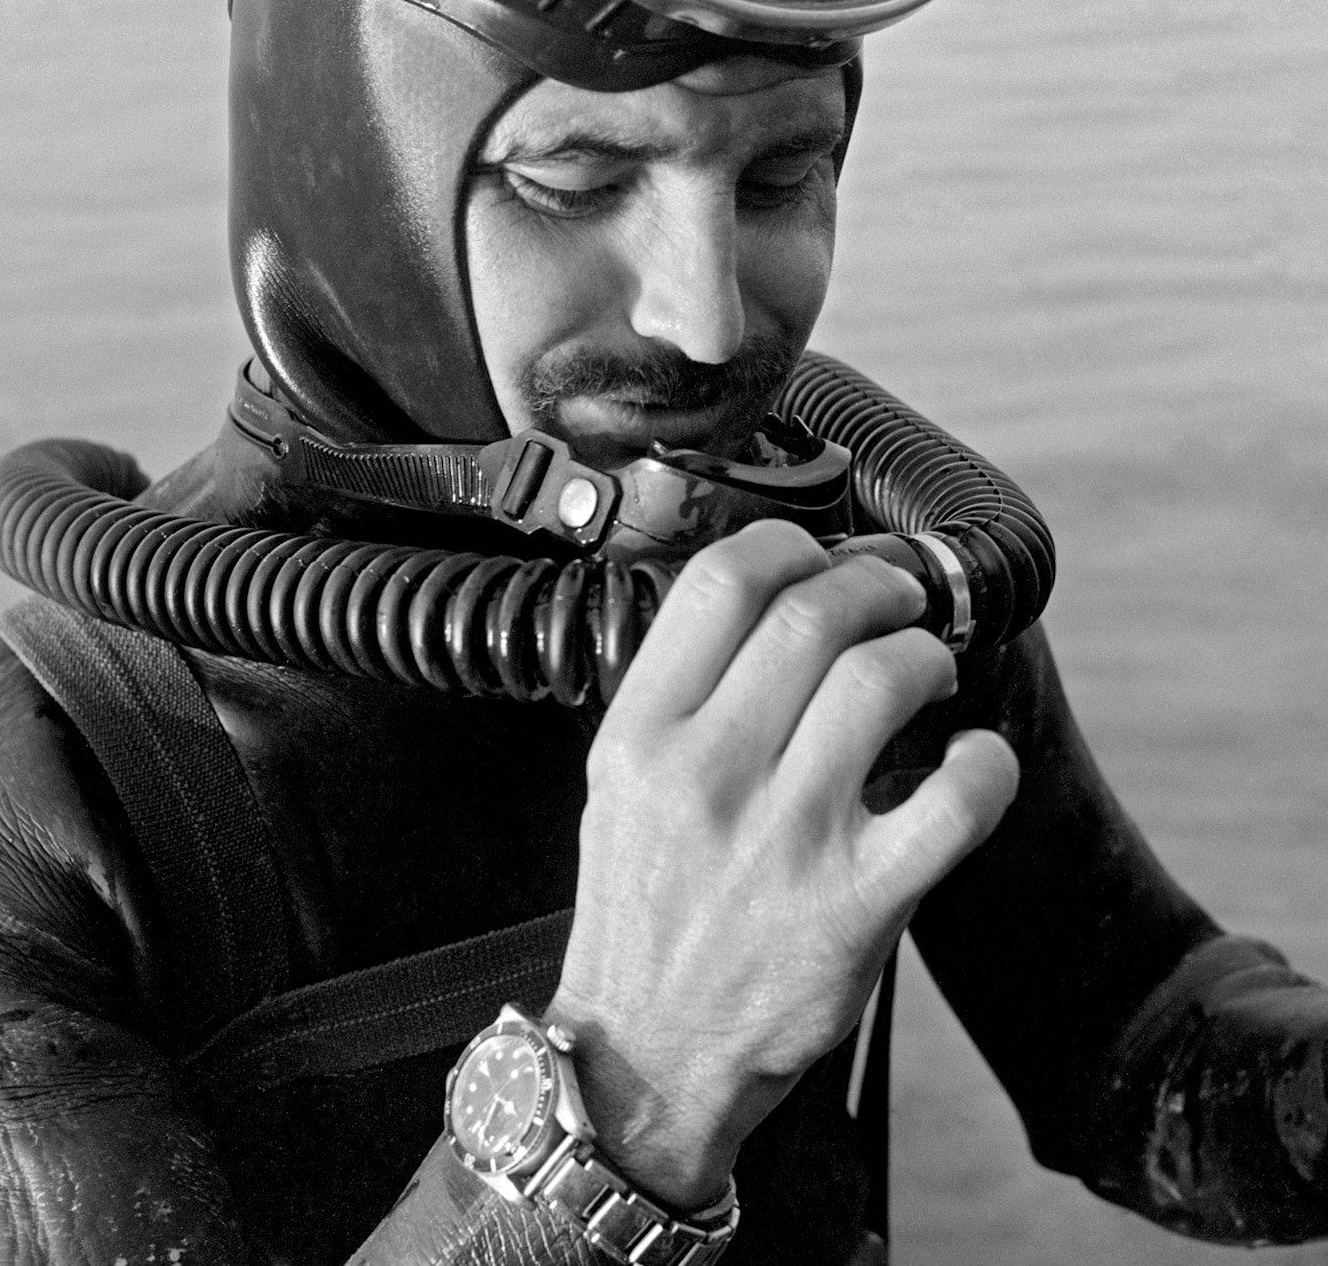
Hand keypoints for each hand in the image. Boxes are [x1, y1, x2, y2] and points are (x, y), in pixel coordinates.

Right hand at [546, 520, 1019, 1209]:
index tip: (816, 557)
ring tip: (931, 670)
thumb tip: (771, 600)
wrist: (646, 1058)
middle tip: (897, 601)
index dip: (787, 545)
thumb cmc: (642, 911)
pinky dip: (985, 764)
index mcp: (641, 736)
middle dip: (875, 587)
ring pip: (882, 681)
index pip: (718, 584)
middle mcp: (708, 775)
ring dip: (926, 656)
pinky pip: (955, 802)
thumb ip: (679, 692)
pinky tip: (976, 758)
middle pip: (811, 616)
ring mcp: (785, 841)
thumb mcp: (618, 784)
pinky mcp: (856, 906)